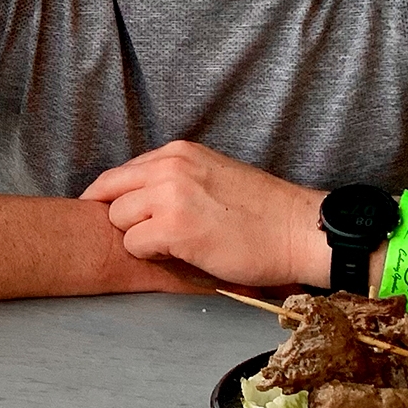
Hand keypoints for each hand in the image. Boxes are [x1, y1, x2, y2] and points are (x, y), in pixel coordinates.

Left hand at [80, 141, 325, 289]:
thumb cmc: (260, 212)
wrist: (298, 231)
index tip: (114, 216)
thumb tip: (135, 195)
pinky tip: (178, 254)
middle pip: (109, 193)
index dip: (111, 198)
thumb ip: (173, 178)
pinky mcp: (175, 228)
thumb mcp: (210, 175)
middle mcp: (170, 167)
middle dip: (120, 217)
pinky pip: (133, 244)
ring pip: (117, 219)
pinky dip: (149, 255)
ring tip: (170, 244)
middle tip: (144, 236)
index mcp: (178, 152)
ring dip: (137, 237)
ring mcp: (170, 195)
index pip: (119, 173)